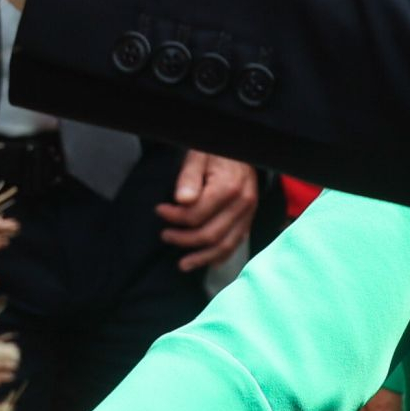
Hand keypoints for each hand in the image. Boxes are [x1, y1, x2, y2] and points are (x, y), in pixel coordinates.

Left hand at [157, 152, 256, 271]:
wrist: (242, 147)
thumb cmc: (217, 150)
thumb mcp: (198, 155)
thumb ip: (189, 178)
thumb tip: (182, 200)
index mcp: (228, 187)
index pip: (197, 214)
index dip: (175, 217)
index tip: (160, 211)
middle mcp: (243, 204)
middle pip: (211, 234)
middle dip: (184, 239)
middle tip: (165, 235)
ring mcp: (249, 213)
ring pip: (225, 245)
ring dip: (202, 258)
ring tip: (183, 264)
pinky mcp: (250, 218)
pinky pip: (236, 243)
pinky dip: (221, 255)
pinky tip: (207, 262)